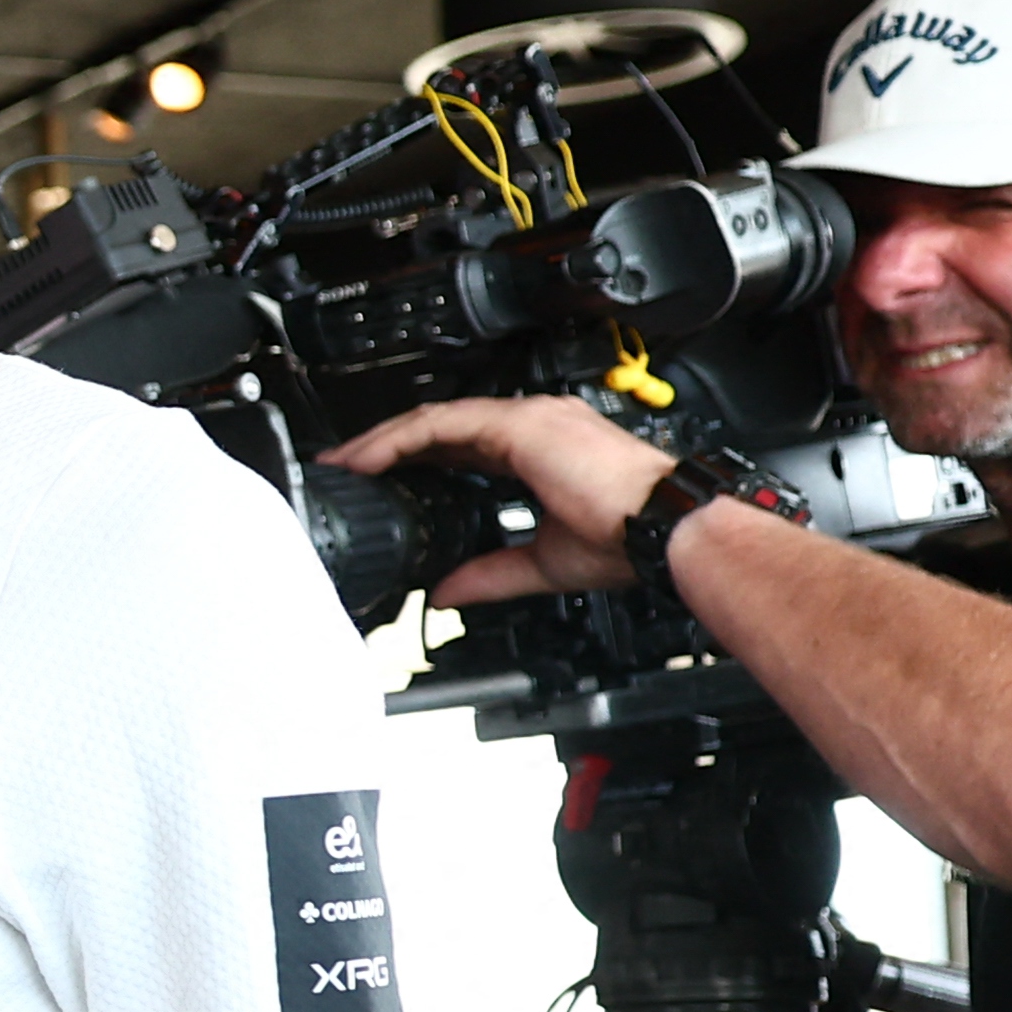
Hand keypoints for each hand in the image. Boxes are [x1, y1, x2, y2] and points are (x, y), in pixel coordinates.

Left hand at [320, 396, 670, 604]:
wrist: (667, 528)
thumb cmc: (630, 536)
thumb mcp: (542, 561)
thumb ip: (489, 573)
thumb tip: (446, 593)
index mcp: (541, 450)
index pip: (462, 444)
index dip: (416, 459)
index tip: (380, 481)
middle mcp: (533, 424)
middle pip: (440, 426)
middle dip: (388, 445)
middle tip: (346, 469)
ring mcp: (528, 418)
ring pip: (435, 419)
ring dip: (383, 440)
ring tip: (345, 464)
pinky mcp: (523, 425)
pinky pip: (444, 425)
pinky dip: (401, 440)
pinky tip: (370, 460)